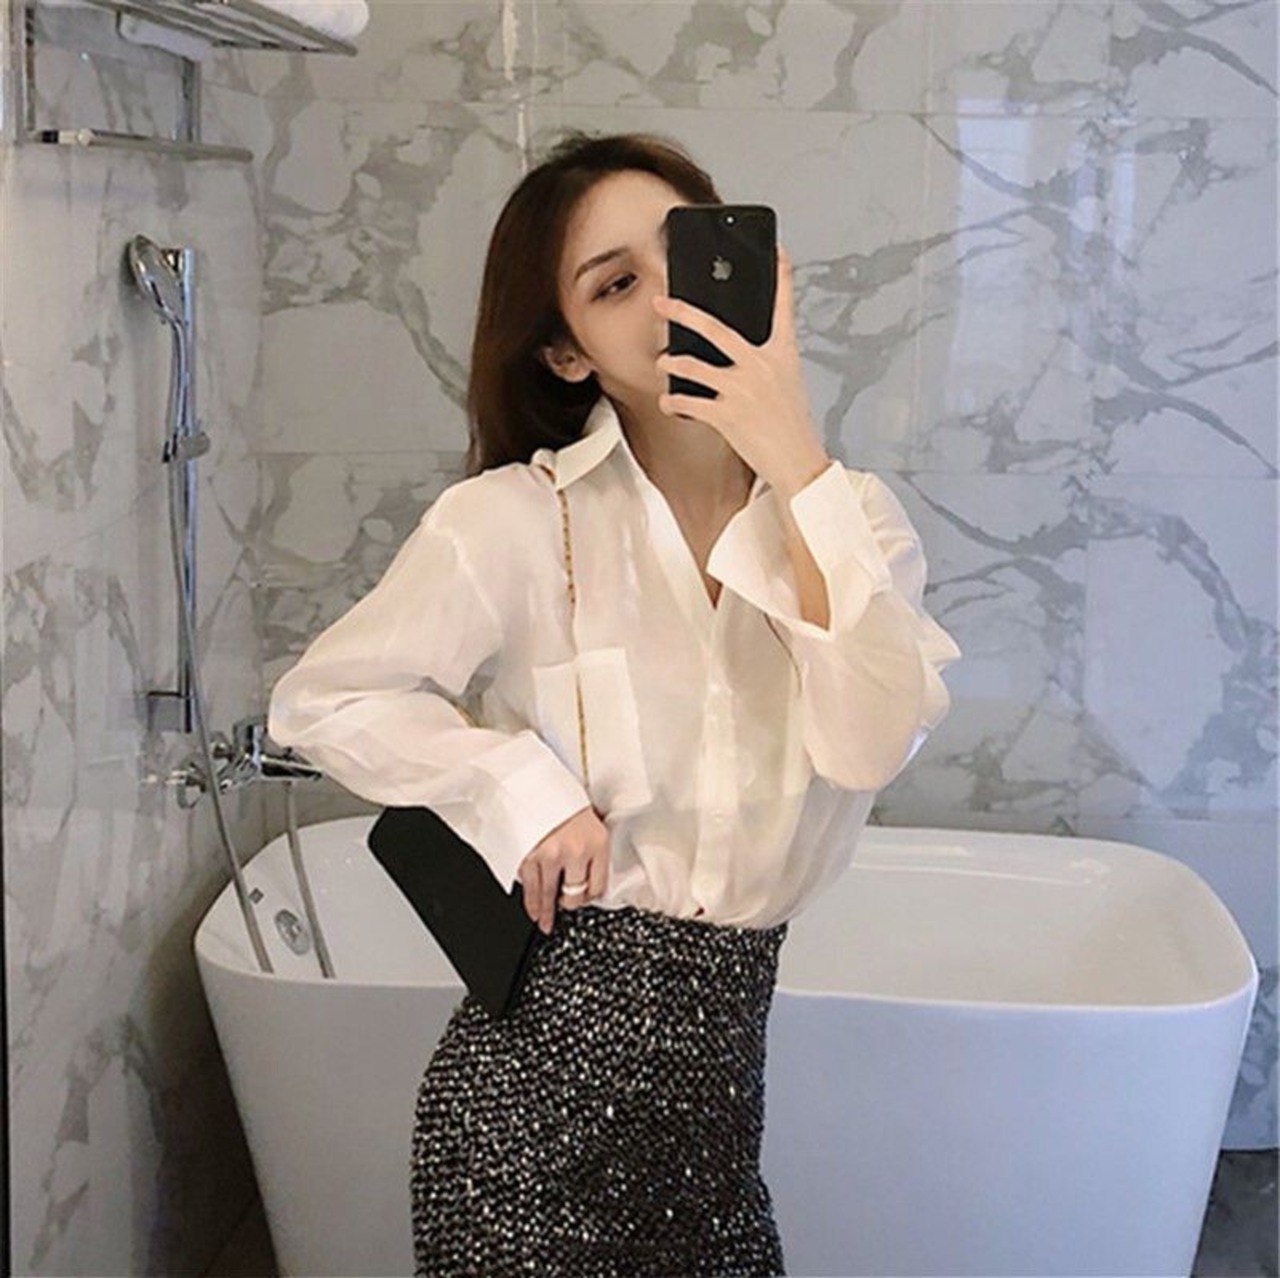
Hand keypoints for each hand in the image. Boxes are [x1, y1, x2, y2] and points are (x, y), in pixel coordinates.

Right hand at [517, 805, 609, 934]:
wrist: (528, 777)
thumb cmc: (557, 792)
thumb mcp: (586, 815)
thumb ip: (588, 843)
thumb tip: (583, 867)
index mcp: (597, 842)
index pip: (598, 886)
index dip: (589, 896)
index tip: (584, 898)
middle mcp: (576, 852)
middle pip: (574, 895)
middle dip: (568, 902)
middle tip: (564, 904)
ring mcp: (550, 857)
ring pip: (548, 896)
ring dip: (545, 912)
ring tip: (544, 922)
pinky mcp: (526, 858)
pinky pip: (529, 886)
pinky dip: (530, 899)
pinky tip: (531, 907)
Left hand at [653, 243, 830, 496]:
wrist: (798, 462)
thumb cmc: (790, 423)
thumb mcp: (786, 383)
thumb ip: (765, 361)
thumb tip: (732, 350)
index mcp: (782, 354)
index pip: (783, 307)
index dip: (780, 277)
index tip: (776, 251)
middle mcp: (761, 366)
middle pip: (716, 329)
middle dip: (683, 312)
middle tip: (662, 301)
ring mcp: (742, 390)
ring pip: (694, 367)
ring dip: (673, 363)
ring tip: (664, 361)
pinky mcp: (727, 416)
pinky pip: (690, 403)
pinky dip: (674, 403)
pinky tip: (668, 403)